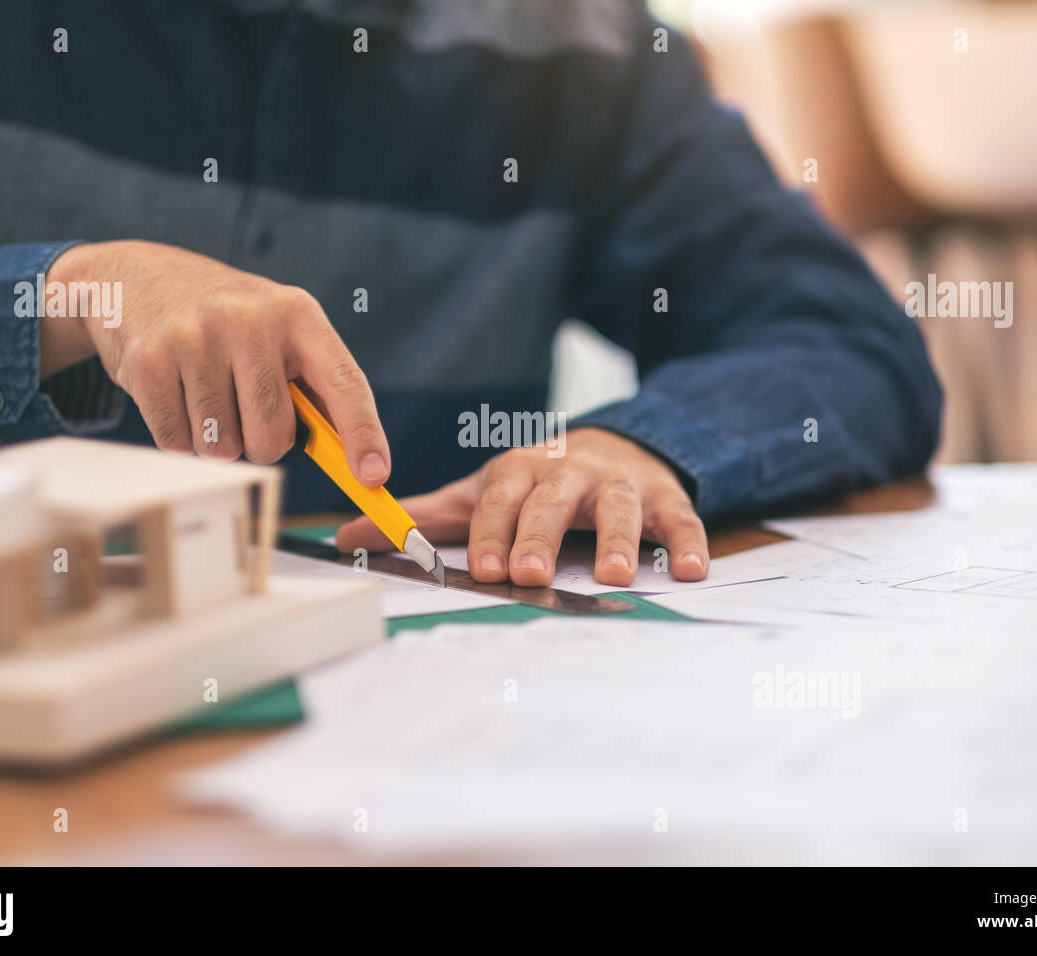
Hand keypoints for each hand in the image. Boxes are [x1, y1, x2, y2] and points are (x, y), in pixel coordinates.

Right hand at [40, 240, 389, 478]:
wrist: (137, 278)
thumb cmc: (229, 325)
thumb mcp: (279, 333)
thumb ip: (315, 390)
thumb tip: (355, 465)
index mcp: (297, 313)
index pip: (344, 381)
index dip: (363, 433)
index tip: (375, 476)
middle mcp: (249, 320)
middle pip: (272, 436)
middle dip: (263, 443)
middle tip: (246, 409)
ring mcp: (195, 337)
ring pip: (222, 447)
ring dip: (217, 442)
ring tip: (206, 395)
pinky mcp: (149, 361)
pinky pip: (177, 444)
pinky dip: (180, 438)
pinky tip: (177, 397)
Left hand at [336, 427, 708, 586]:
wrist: (609, 446)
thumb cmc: (533, 484)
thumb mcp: (479, 494)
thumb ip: (420, 519)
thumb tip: (344, 535)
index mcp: (519, 472)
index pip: (499, 501)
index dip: (490, 533)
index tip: (482, 568)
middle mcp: (569, 472)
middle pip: (554, 501)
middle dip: (541, 536)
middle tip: (530, 573)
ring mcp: (619, 483)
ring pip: (620, 506)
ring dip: (619, 539)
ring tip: (615, 575)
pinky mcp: (665, 496)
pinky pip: (680, 517)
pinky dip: (688, 541)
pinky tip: (692, 570)